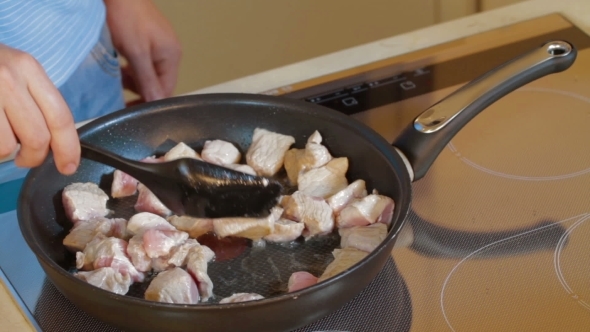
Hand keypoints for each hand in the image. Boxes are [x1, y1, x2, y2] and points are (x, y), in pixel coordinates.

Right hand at [0, 44, 79, 174]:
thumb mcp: (15, 71)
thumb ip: (37, 101)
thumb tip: (57, 143)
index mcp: (28, 68)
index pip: (60, 116)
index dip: (68, 148)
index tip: (69, 166)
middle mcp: (8, 77)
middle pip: (37, 137)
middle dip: (34, 158)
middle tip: (26, 159)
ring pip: (8, 146)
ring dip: (5, 154)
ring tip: (0, 143)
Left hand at [104, 0, 181, 101]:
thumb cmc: (126, 16)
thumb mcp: (136, 52)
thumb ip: (146, 79)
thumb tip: (155, 102)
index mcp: (172, 56)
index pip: (166, 91)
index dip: (149, 103)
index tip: (130, 110)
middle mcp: (170, 52)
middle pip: (159, 83)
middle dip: (140, 91)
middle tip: (120, 97)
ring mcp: (160, 45)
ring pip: (149, 73)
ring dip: (134, 80)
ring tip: (117, 81)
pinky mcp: (149, 40)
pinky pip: (144, 63)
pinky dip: (132, 69)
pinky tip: (120, 68)